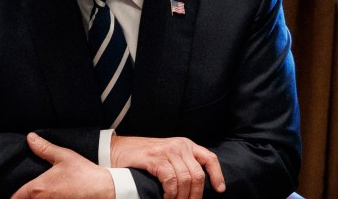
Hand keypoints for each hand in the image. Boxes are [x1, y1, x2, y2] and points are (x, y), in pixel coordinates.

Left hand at [11, 132, 115, 198]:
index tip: (14, 190)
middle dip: (24, 196)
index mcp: (38, 189)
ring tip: (43, 192)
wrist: (104, 189)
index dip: (13, 194)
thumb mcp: (63, 156)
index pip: (15, 197)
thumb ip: (44, 148)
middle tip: (26, 190)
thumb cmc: (83, 173)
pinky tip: (54, 195)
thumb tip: (30, 138)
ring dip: (37, 198)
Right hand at [110, 135, 224, 198]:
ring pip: (186, 180)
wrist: (118, 149)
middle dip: (195, 195)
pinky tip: (166, 197)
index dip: (217, 175)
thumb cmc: (144, 157)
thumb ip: (182, 164)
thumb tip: (196, 186)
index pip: (209, 158)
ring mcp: (168, 151)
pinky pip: (171, 180)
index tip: (220, 190)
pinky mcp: (156, 158)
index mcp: (186, 145)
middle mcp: (180, 146)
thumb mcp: (168, 155)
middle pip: (198, 175)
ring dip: (182, 197)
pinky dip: (170, 193)